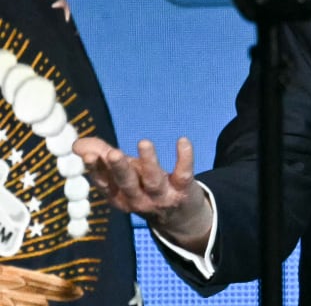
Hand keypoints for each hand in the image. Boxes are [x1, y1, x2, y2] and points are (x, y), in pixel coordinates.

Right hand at [73, 136, 212, 253]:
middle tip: (113, 154)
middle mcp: (137, 199)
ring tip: (144, 142)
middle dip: (119, 169)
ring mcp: (161, 197)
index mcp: (118, 195)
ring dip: (148, 162)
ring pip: (153, 180)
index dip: (97, 169)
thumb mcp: (123, 174)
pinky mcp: (183, 191)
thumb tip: (75, 144)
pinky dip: (184, 158)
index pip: (105, 182)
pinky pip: (184, 174)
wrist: (180, 218)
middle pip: (127, 183)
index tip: (89, 155)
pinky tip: (183, 141)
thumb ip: (102, 156)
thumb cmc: (145, 187)